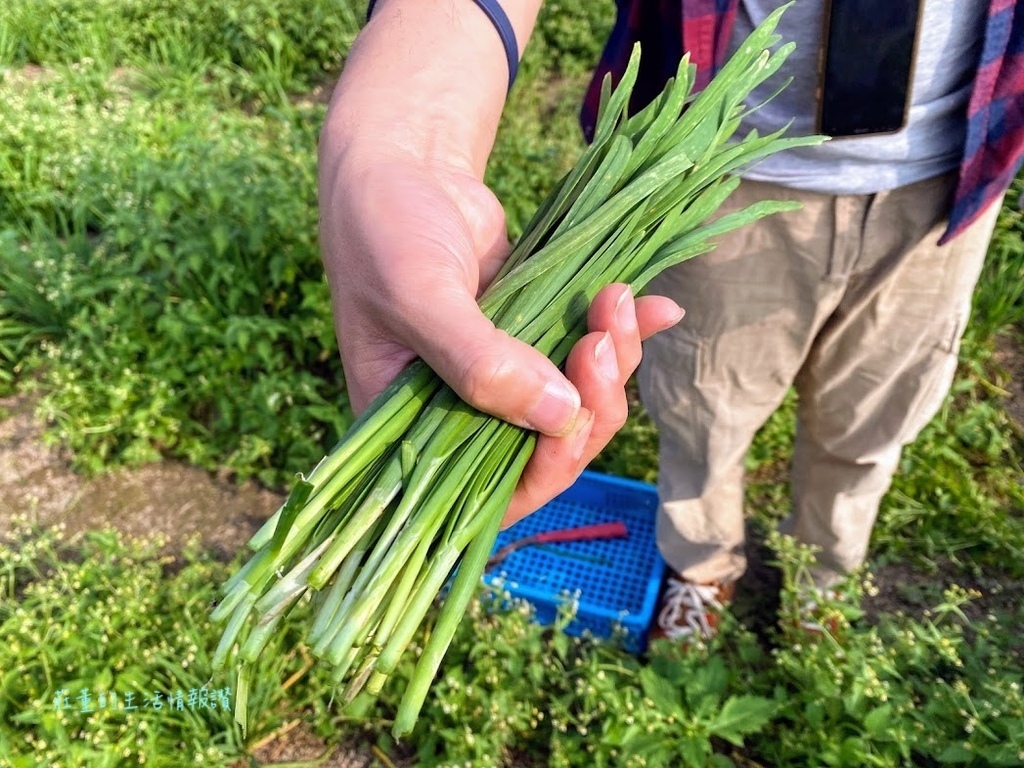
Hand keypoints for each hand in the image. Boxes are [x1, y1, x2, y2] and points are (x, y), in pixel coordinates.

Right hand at [319, 141, 682, 524]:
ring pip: (577, 398)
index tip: (575, 418)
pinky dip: (625, 333)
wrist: (404, 164)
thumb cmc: (385, 230)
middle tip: (600, 341)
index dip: (544, 468)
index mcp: (414, 428)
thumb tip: (559, 416)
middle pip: (548, 446)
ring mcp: (503, 375)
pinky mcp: (534, 335)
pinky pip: (587, 350)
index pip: (488, 487)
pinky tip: (657, 307)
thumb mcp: (419, 295)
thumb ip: (480, 362)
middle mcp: (462, 412)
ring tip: (616, 300)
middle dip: (589, 403)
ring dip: (612, 360)